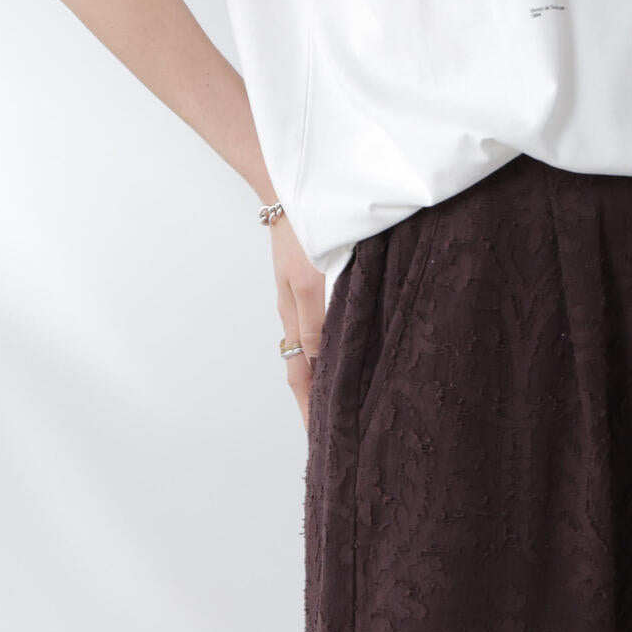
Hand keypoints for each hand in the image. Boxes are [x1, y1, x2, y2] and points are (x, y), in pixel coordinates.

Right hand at [269, 212, 324, 431]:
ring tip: (336, 402)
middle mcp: (296, 312)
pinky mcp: (310, 281)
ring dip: (322, 376)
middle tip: (329, 432)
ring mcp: (301, 297)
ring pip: (312, 348)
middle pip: (304, 368)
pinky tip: (340, 351)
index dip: (310, 409)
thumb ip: (315, 321)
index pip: (302, 376)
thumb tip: (318, 361)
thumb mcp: (308, 280)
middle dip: (315, 401)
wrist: (291, 190)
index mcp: (294, 316)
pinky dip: (326, 348)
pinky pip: (317, 326)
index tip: (320, 441)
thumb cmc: (301, 232)